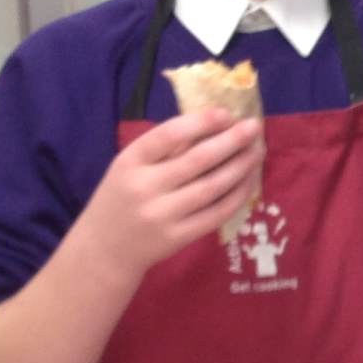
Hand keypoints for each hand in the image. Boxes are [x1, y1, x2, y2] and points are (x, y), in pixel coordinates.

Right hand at [79, 110, 262, 277]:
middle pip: (197, 160)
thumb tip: (212, 125)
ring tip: (258, 150)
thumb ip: (163, 149)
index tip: (226, 113)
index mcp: (129, 162)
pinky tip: (249, 180)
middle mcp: (145, 187)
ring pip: (212, 186)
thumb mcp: (129, 167)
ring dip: (240, 166)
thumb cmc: (121, 198)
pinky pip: (216, 213)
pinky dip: (237, 195)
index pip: (167, 135)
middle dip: (231, 141)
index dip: (200, 122)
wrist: (105, 249)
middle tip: (254, 126)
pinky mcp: (178, 237)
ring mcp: (162, 215)